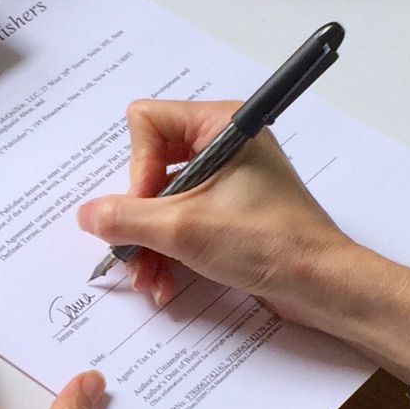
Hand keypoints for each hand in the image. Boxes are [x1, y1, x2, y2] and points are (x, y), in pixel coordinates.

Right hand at [75, 100, 409, 382]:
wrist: (322, 285)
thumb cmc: (271, 243)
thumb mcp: (185, 229)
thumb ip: (126, 218)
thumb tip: (87, 215)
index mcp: (220, 124)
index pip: (146, 123)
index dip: (136, 169)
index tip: (145, 210)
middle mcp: (223, 144)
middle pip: (150, 166)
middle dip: (138, 218)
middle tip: (134, 254)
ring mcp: (228, 178)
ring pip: (162, 201)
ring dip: (150, 243)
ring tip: (149, 281)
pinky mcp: (230, 211)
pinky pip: (182, 221)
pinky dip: (170, 251)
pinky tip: (166, 285)